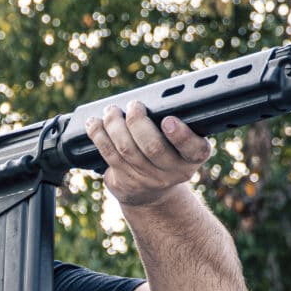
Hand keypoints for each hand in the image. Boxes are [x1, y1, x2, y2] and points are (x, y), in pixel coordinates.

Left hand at [85, 101, 212, 207]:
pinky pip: (109, 155)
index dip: (181, 135)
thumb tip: (154, 95)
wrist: (152, 195)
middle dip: (138, 122)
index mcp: (191, 159)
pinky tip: (94, 123)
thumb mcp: (181, 147)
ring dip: (114, 125)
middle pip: (153, 147)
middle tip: (134, 106)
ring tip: (111, 111)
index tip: (168, 120)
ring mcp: (146, 180)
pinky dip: (99, 135)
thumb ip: (176, 125)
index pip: (196, 150)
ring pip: (126, 149)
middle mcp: (172, 174)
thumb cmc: (167, 156)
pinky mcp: (124, 182)